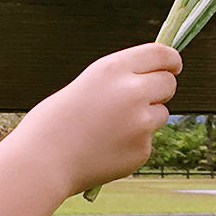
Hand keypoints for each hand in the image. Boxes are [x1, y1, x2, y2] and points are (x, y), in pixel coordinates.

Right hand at [10, 44, 181, 197]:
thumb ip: (117, 82)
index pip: (161, 53)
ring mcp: (141, 123)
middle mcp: (132, 92)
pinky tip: (106, 149)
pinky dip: (133, 144)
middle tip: (141, 99)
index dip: (170, 59)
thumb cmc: (54, 121)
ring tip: (110, 129)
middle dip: (160, 88)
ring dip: (146, 118)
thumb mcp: (85, 86)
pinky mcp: (142, 149)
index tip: (173, 65)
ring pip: (161, 114)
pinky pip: (147, 141)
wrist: (42, 161)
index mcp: (113, 68)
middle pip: (168, 83)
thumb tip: (150, 84)